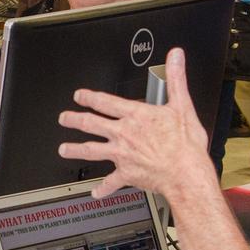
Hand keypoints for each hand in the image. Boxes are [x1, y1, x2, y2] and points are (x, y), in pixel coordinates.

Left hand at [58, 47, 215, 199]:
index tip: (79, 95)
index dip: (90, 97)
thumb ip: (175, 79)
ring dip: (75, 150)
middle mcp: (124, 134)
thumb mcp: (182, 105)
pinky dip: (102, 188)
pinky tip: (95, 192)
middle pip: (91, 124)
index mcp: (135, 116)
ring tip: (63, 150)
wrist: (186, 173)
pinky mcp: (126, 174)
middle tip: (63, 118)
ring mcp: (122, 154)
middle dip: (74, 119)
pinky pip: (110, 182)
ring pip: (91, 150)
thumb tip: (175, 57)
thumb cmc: (185, 145)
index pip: (106, 102)